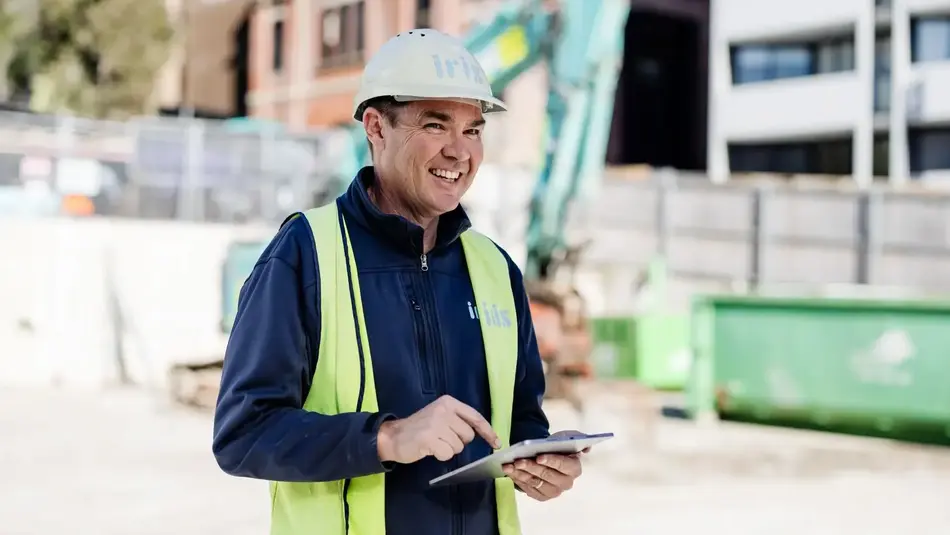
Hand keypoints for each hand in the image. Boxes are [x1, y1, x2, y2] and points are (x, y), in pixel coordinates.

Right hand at [377, 395, 499, 463]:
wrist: (393, 436)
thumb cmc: (420, 428)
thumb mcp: (440, 416)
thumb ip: (458, 420)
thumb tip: (483, 434)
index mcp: (448, 402)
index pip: (475, 417)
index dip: (488, 432)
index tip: (496, 443)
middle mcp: (443, 410)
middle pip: (468, 435)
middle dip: (458, 442)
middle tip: (442, 438)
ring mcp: (435, 424)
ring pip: (458, 446)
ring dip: (448, 449)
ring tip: (434, 443)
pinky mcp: (429, 438)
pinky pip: (447, 454)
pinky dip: (440, 455)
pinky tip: (429, 449)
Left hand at [502, 430, 586, 500]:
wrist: (547, 456)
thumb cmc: (557, 446)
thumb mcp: (566, 438)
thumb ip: (576, 438)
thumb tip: (586, 448)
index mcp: (575, 468)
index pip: (564, 465)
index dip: (551, 461)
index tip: (539, 457)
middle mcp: (566, 483)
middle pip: (546, 475)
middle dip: (531, 467)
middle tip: (518, 460)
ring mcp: (554, 492)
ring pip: (535, 482)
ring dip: (520, 473)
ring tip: (508, 465)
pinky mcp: (541, 496)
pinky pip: (527, 489)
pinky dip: (517, 479)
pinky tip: (509, 471)